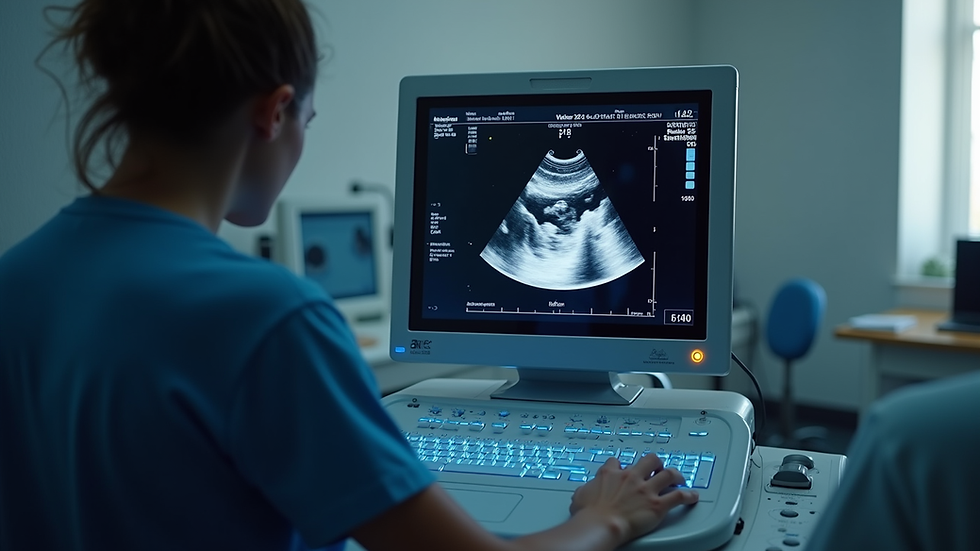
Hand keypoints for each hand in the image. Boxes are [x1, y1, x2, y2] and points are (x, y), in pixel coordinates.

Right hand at [569, 452, 698, 545]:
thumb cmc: (589, 514)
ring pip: (668, 473)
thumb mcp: (580, 495)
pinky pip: (679, 496)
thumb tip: (583, 491)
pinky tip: (692, 496)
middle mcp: (631, 477)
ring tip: (679, 478)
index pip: (618, 462)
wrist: (601, 524)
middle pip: (649, 460)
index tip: (625, 470)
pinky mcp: (658, 504)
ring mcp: (646, 489)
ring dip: (675, 475)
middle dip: (655, 463)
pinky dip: (688, 496)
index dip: (623, 466)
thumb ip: (585, 489)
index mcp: (611, 474)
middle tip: (657, 468)